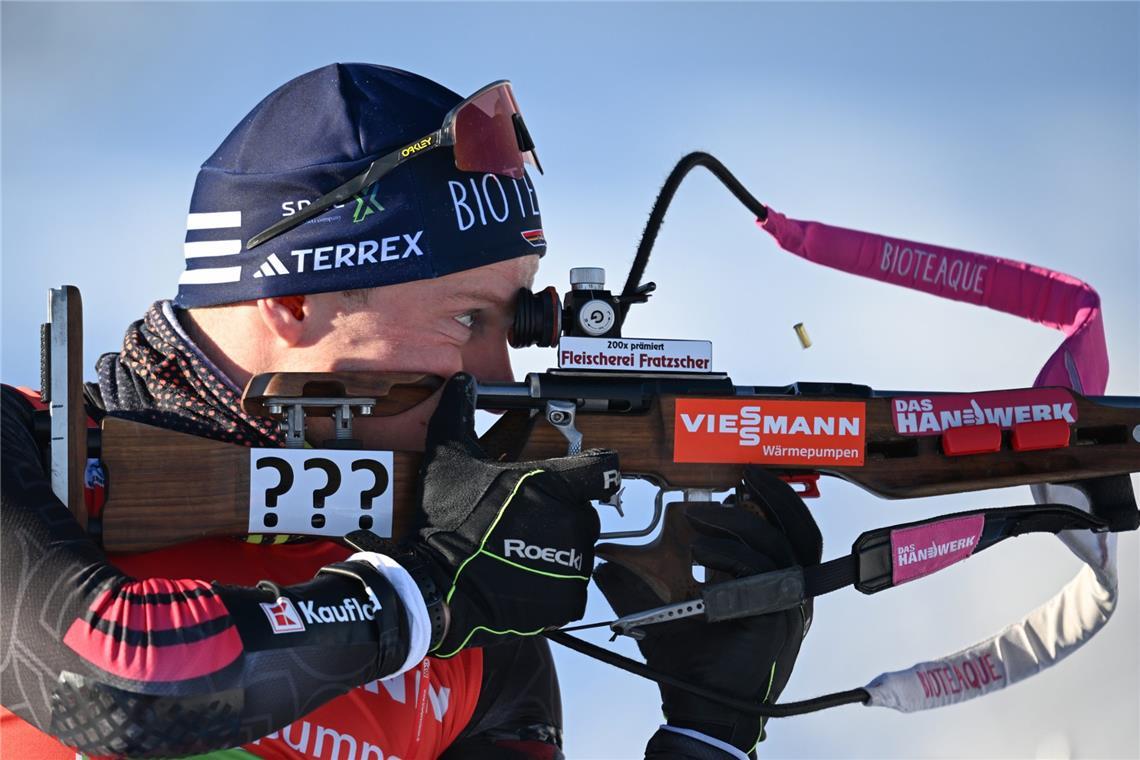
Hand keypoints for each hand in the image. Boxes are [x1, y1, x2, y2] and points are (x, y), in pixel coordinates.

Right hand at [401, 373, 618, 656]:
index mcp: (553, 482)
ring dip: (559, 548)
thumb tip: (460, 382)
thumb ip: (459, 416)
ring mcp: (575, 561)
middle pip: (585, 509)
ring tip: (520, 551)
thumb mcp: (448, 460)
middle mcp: (573, 519)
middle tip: (525, 520)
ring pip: (580, 548)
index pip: (602, 467)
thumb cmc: (446, 521)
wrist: (438, 589)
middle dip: (562, 512)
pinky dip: (554, 583)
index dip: (592, 468)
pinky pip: (573, 584)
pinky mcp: (570, 596)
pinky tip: (523, 577)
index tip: (581, 475)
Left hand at [595, 467, 821, 752]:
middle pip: (797, 531)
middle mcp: (784, 592)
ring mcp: (785, 606)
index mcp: (769, 585)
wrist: (697, 707)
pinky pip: (761, 574)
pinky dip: (731, 556)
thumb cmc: (688, 665)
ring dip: (738, 523)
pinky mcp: (776, 617)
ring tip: (697, 518)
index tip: (745, 480)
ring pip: (777, 545)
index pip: (786, 532)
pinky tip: (700, 554)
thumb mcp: (659, 613)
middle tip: (745, 478)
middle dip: (775, 497)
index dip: (773, 501)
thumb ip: (636, 587)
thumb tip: (603, 564)